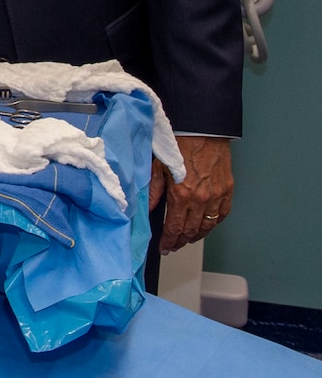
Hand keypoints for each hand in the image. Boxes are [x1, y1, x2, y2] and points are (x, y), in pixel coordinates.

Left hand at [150, 135, 233, 253]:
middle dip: (181, 241)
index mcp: (181, 194)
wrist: (203, 130)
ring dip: (197, 235)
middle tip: (174, 245)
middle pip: (191, 231)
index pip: (174, 228)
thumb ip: (153, 190)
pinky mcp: (227, 190)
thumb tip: (148, 208)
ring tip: (188, 238)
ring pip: (208, 226)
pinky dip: (214, 223)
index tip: (164, 247)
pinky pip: (222, 214)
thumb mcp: (157, 166)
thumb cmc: (179, 143)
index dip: (169, 241)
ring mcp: (216, 196)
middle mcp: (201, 199)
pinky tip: (206, 225)